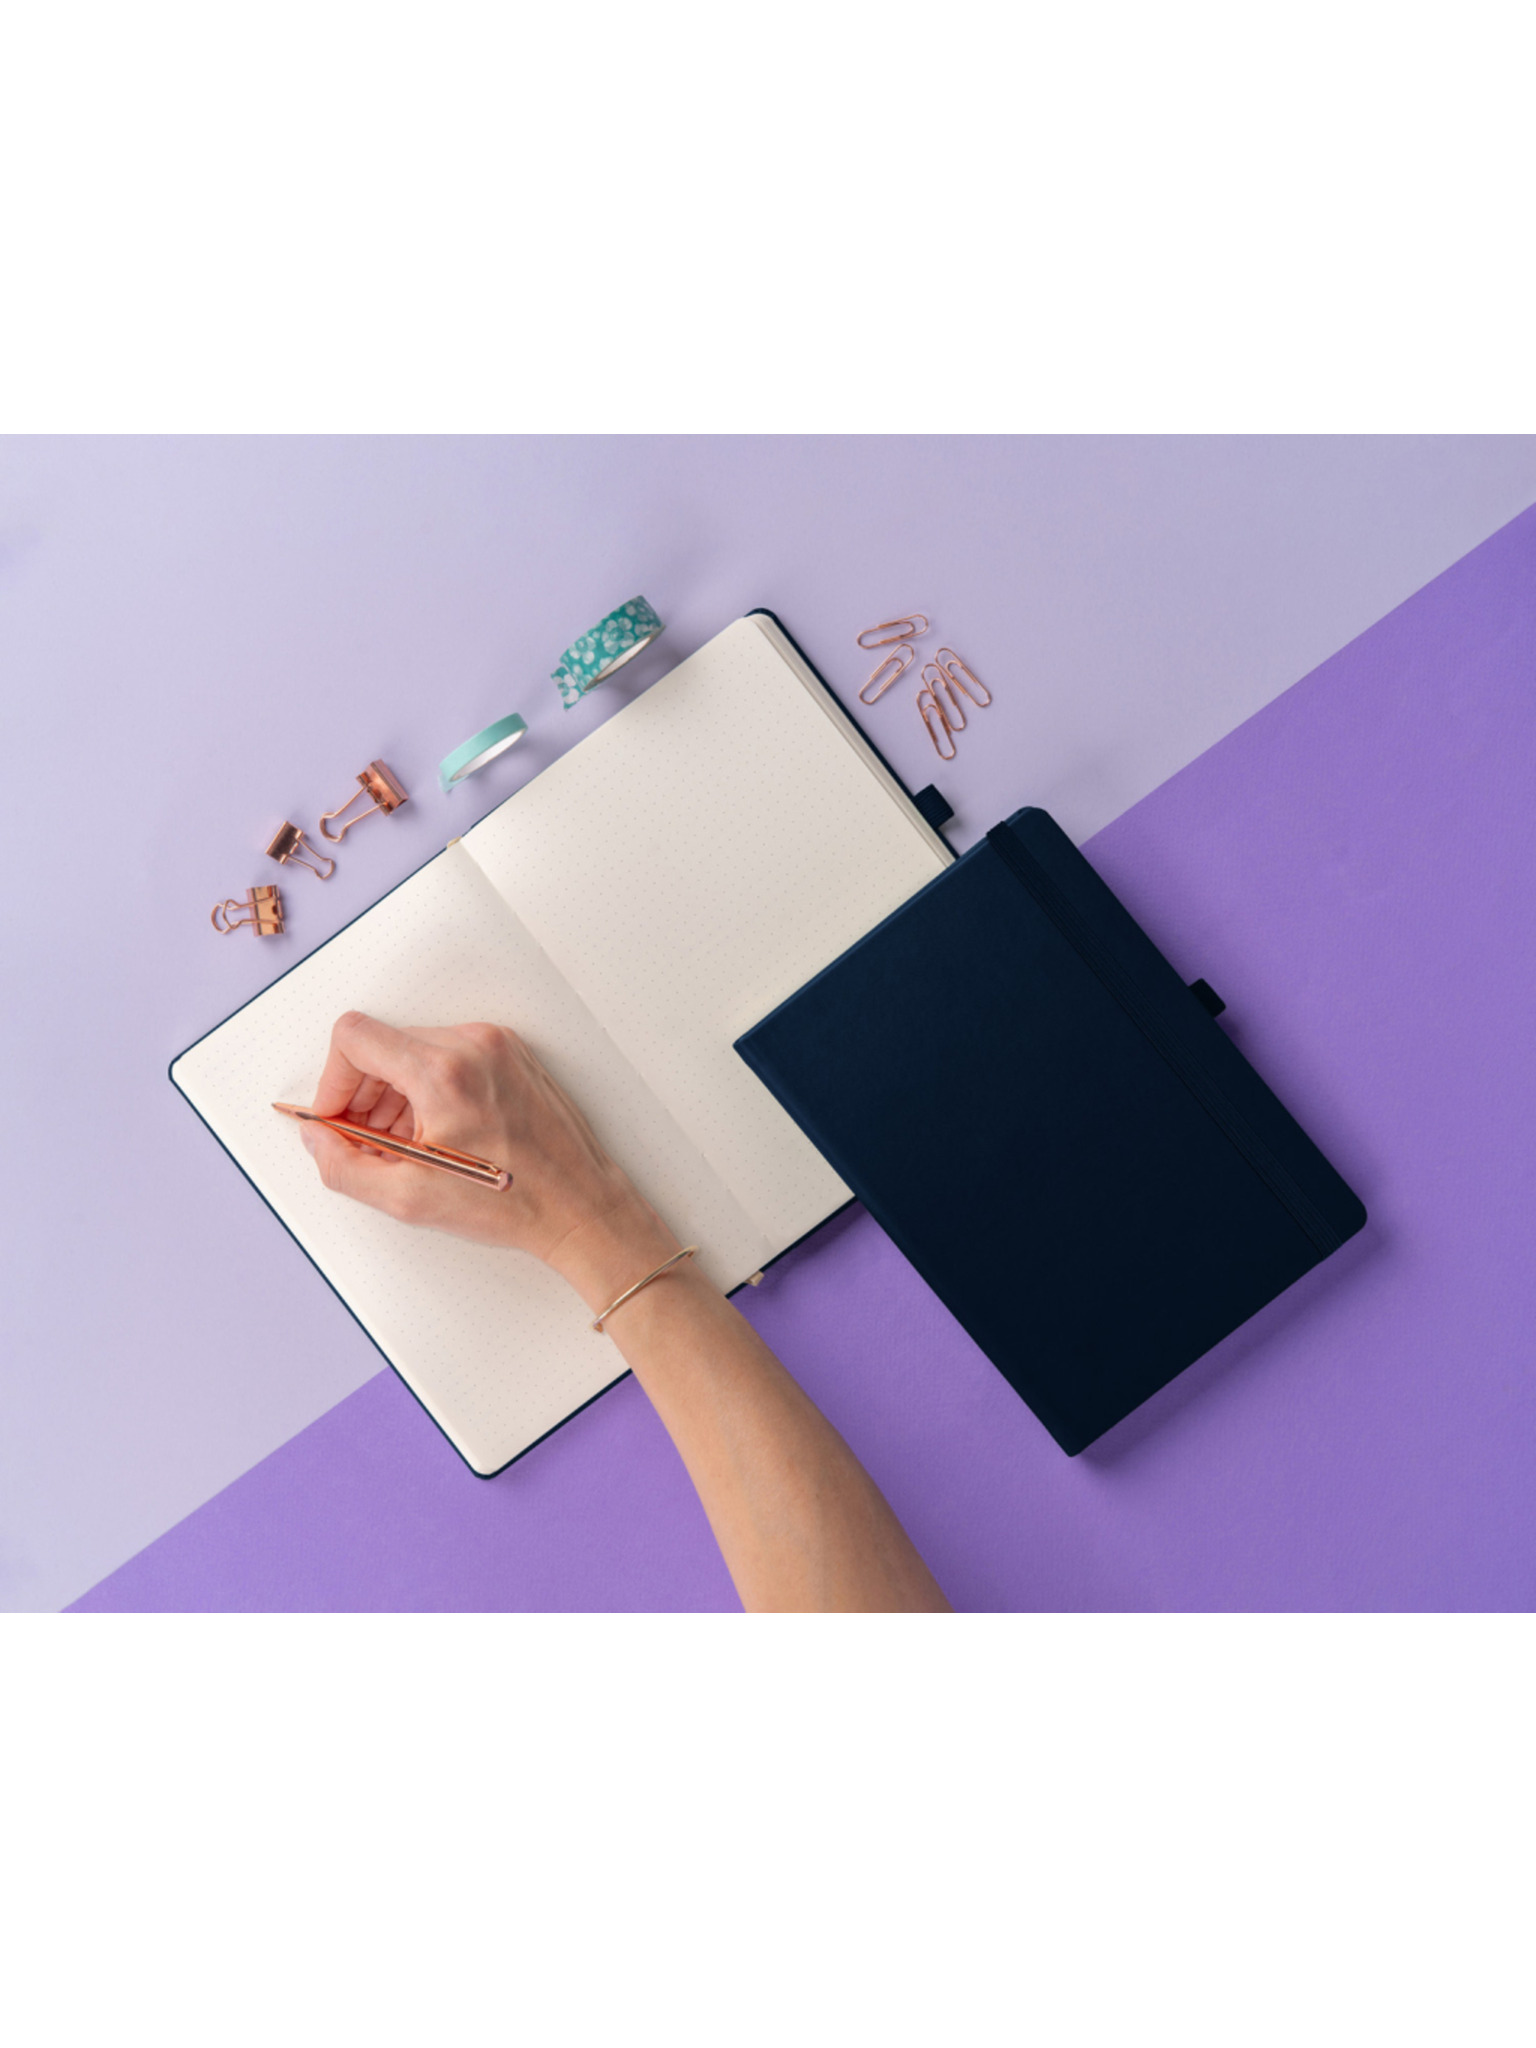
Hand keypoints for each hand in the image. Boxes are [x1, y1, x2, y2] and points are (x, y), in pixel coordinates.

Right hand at [301, 1011, 680, 1310]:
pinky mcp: (511, 1053)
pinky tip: (435, 1131)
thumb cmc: (511, 1201)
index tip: (338, 1117)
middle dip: (363, 1092)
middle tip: (366, 1140)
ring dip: (394, 1091)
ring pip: (414, 1048)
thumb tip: (317, 1137)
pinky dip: (429, 1087)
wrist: (579, 1206)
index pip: (355, 1037)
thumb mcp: (409, 1198)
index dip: (333, 1081)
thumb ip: (343, 1165)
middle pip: (383, 1043)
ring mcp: (496, 1045)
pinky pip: (449, 1054)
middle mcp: (471, 1045)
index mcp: (444, 1072)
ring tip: (403, 1142)